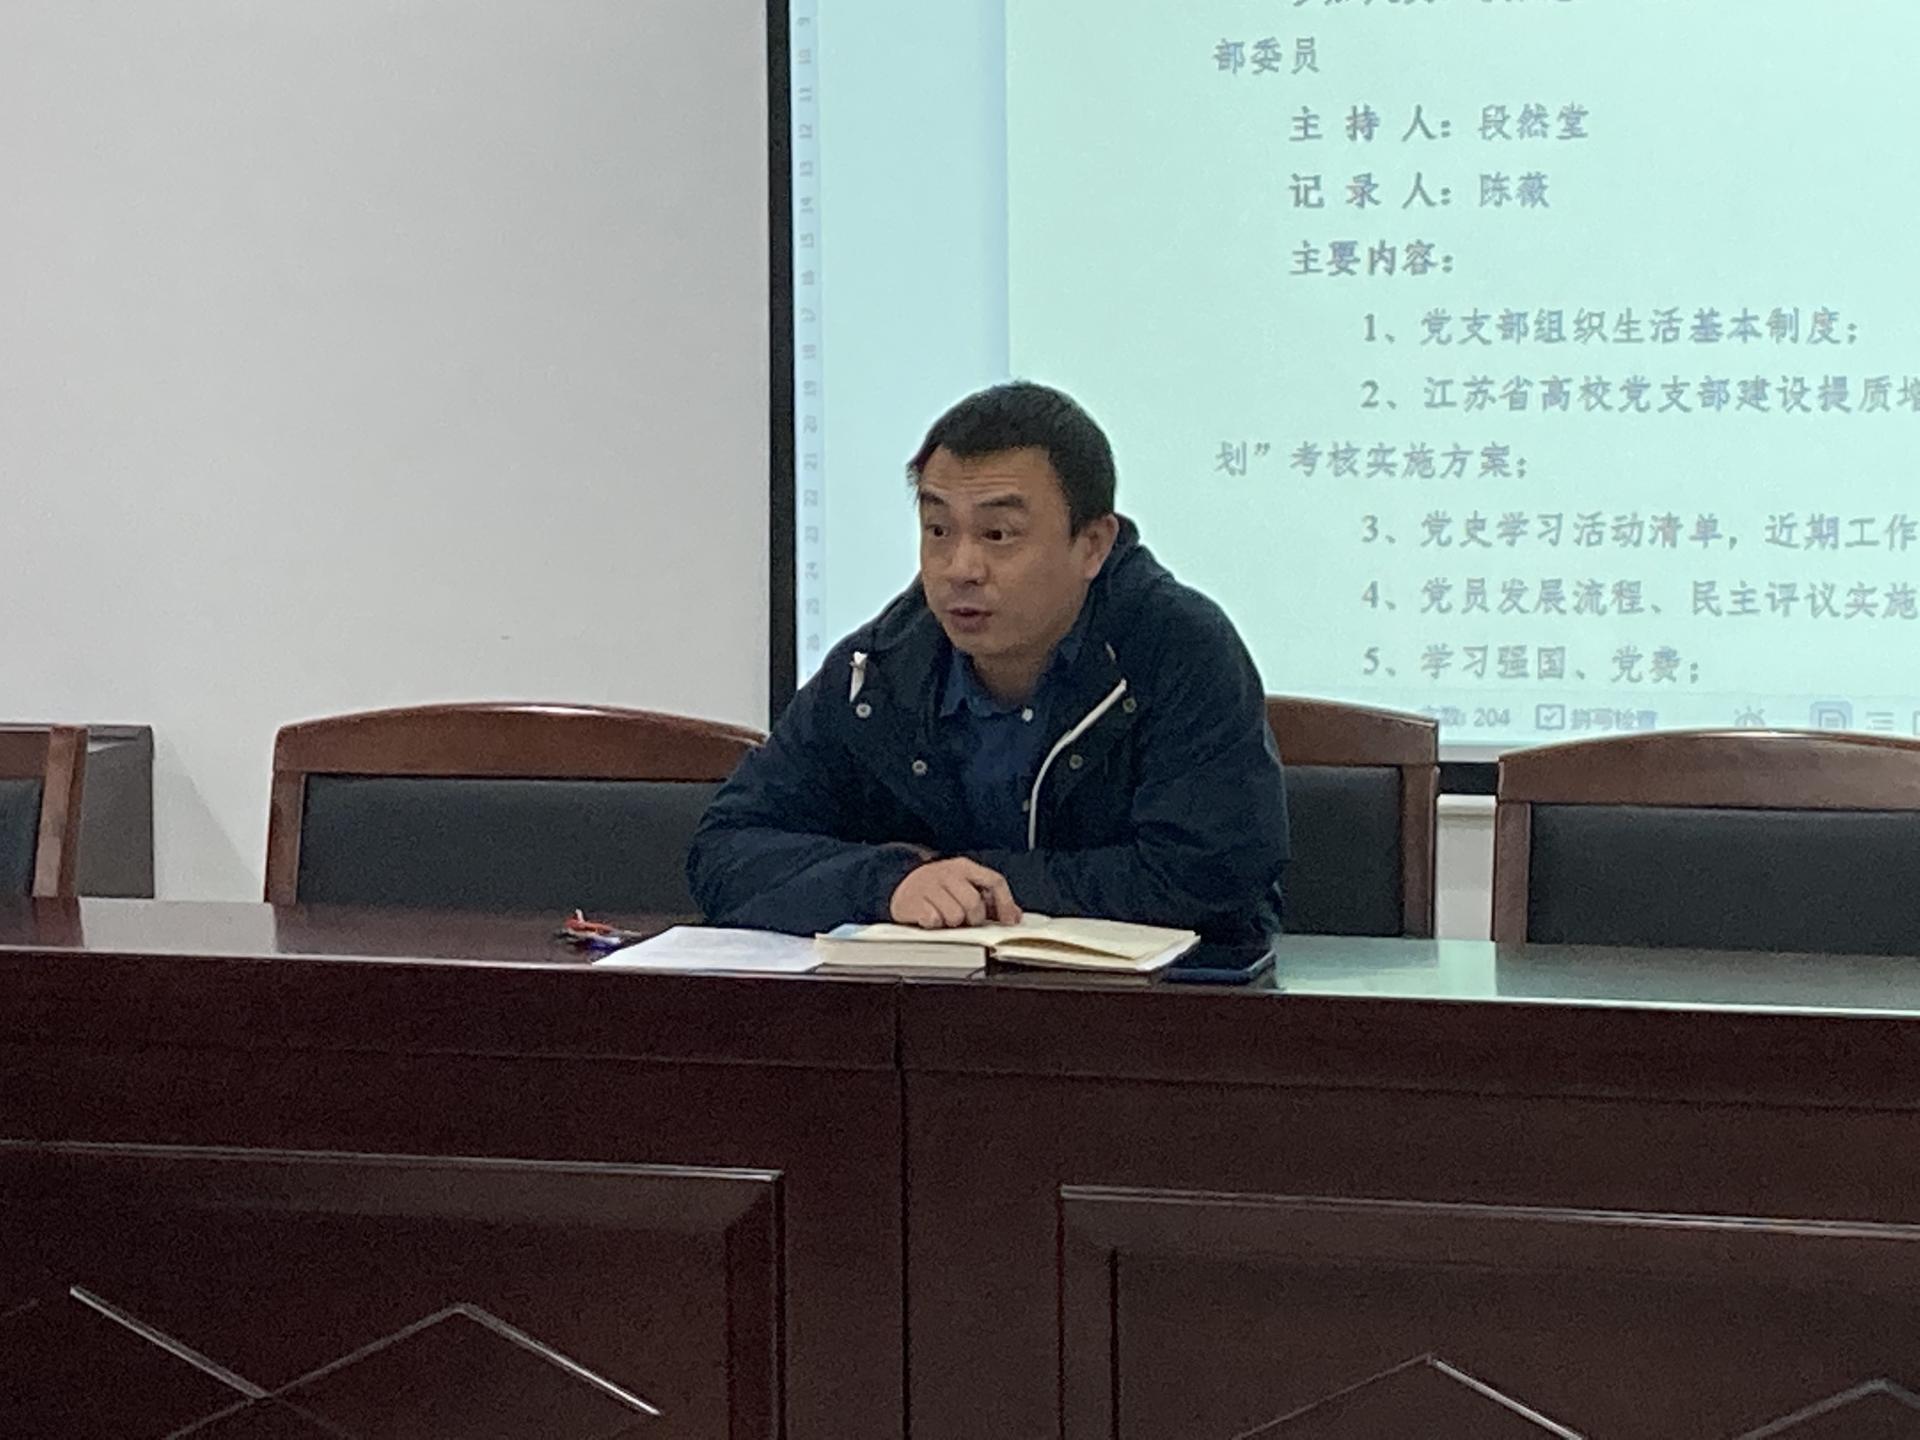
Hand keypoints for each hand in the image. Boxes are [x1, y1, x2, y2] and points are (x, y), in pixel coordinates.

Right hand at [889, 858, 1021, 928]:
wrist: (900, 883)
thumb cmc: (938, 888)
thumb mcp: (965, 886)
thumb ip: (991, 899)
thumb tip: (1015, 915)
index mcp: (965, 867)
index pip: (994, 881)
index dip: (1005, 904)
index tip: (1008, 921)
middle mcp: (948, 873)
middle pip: (974, 903)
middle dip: (974, 919)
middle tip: (967, 922)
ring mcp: (929, 886)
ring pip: (955, 915)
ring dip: (953, 923)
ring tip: (946, 918)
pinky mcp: (913, 901)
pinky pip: (933, 920)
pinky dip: (935, 924)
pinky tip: (932, 919)